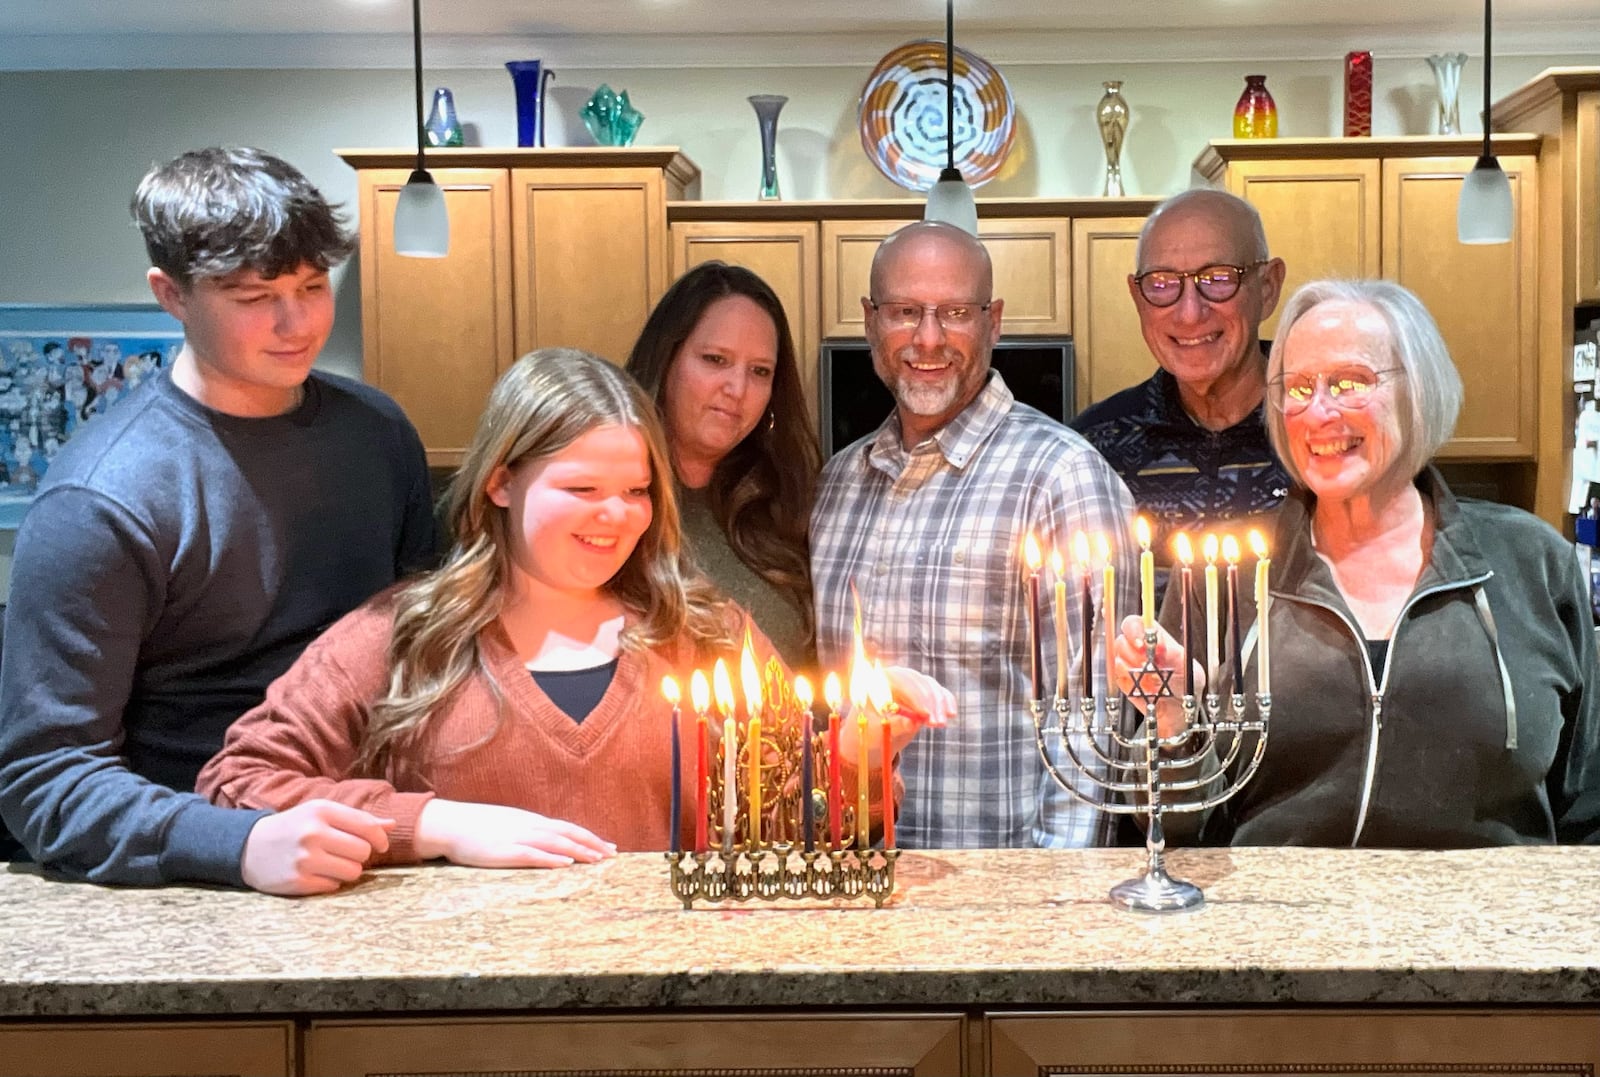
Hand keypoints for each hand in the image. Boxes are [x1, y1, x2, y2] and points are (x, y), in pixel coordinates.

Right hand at [240, 799, 394, 895]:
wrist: (250, 846)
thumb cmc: (295, 826)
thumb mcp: (322, 813)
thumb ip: (358, 819)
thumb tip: (392, 825)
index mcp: (322, 811)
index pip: (368, 827)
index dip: (380, 839)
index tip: (379, 845)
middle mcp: (313, 833)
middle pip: (363, 852)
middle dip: (361, 855)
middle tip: (346, 852)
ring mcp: (304, 859)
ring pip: (353, 871)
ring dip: (348, 870)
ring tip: (332, 863)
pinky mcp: (298, 881)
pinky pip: (334, 886)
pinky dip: (331, 881)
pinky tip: (316, 872)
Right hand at [414, 799, 616, 868]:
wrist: (448, 823)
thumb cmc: (475, 826)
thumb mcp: (507, 824)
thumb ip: (526, 831)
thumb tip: (544, 840)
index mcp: (531, 821)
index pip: (568, 828)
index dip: (589, 836)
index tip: (608, 845)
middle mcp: (529, 826)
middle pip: (568, 833)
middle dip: (592, 843)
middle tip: (613, 854)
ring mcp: (517, 837)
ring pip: (556, 843)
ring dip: (579, 851)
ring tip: (598, 860)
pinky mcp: (504, 851)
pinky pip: (532, 854)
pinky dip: (551, 859)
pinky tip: (566, 864)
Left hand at [837, 667, 954, 765]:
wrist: (874, 734)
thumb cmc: (870, 730)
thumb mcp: (878, 730)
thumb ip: (895, 725)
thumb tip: (914, 722)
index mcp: (879, 679)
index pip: (901, 681)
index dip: (915, 696)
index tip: (925, 715)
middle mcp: (897, 676)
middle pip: (918, 682)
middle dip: (930, 703)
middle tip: (937, 724)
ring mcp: (912, 682)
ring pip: (931, 686)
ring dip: (939, 704)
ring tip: (941, 724)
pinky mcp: (924, 691)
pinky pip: (938, 692)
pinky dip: (946, 701)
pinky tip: (951, 713)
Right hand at [1110, 615, 1202, 738]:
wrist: (1180, 711)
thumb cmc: (1187, 684)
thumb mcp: (1189, 667)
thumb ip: (1174, 654)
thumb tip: (1160, 645)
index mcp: (1154, 637)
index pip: (1135, 623)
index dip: (1134, 630)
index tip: (1142, 644)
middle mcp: (1138, 648)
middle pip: (1121, 640)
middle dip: (1134, 654)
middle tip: (1148, 665)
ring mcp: (1128, 664)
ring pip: (1118, 659)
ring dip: (1134, 670)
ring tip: (1152, 678)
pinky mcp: (1123, 681)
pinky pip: (1119, 678)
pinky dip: (1132, 683)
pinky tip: (1145, 687)